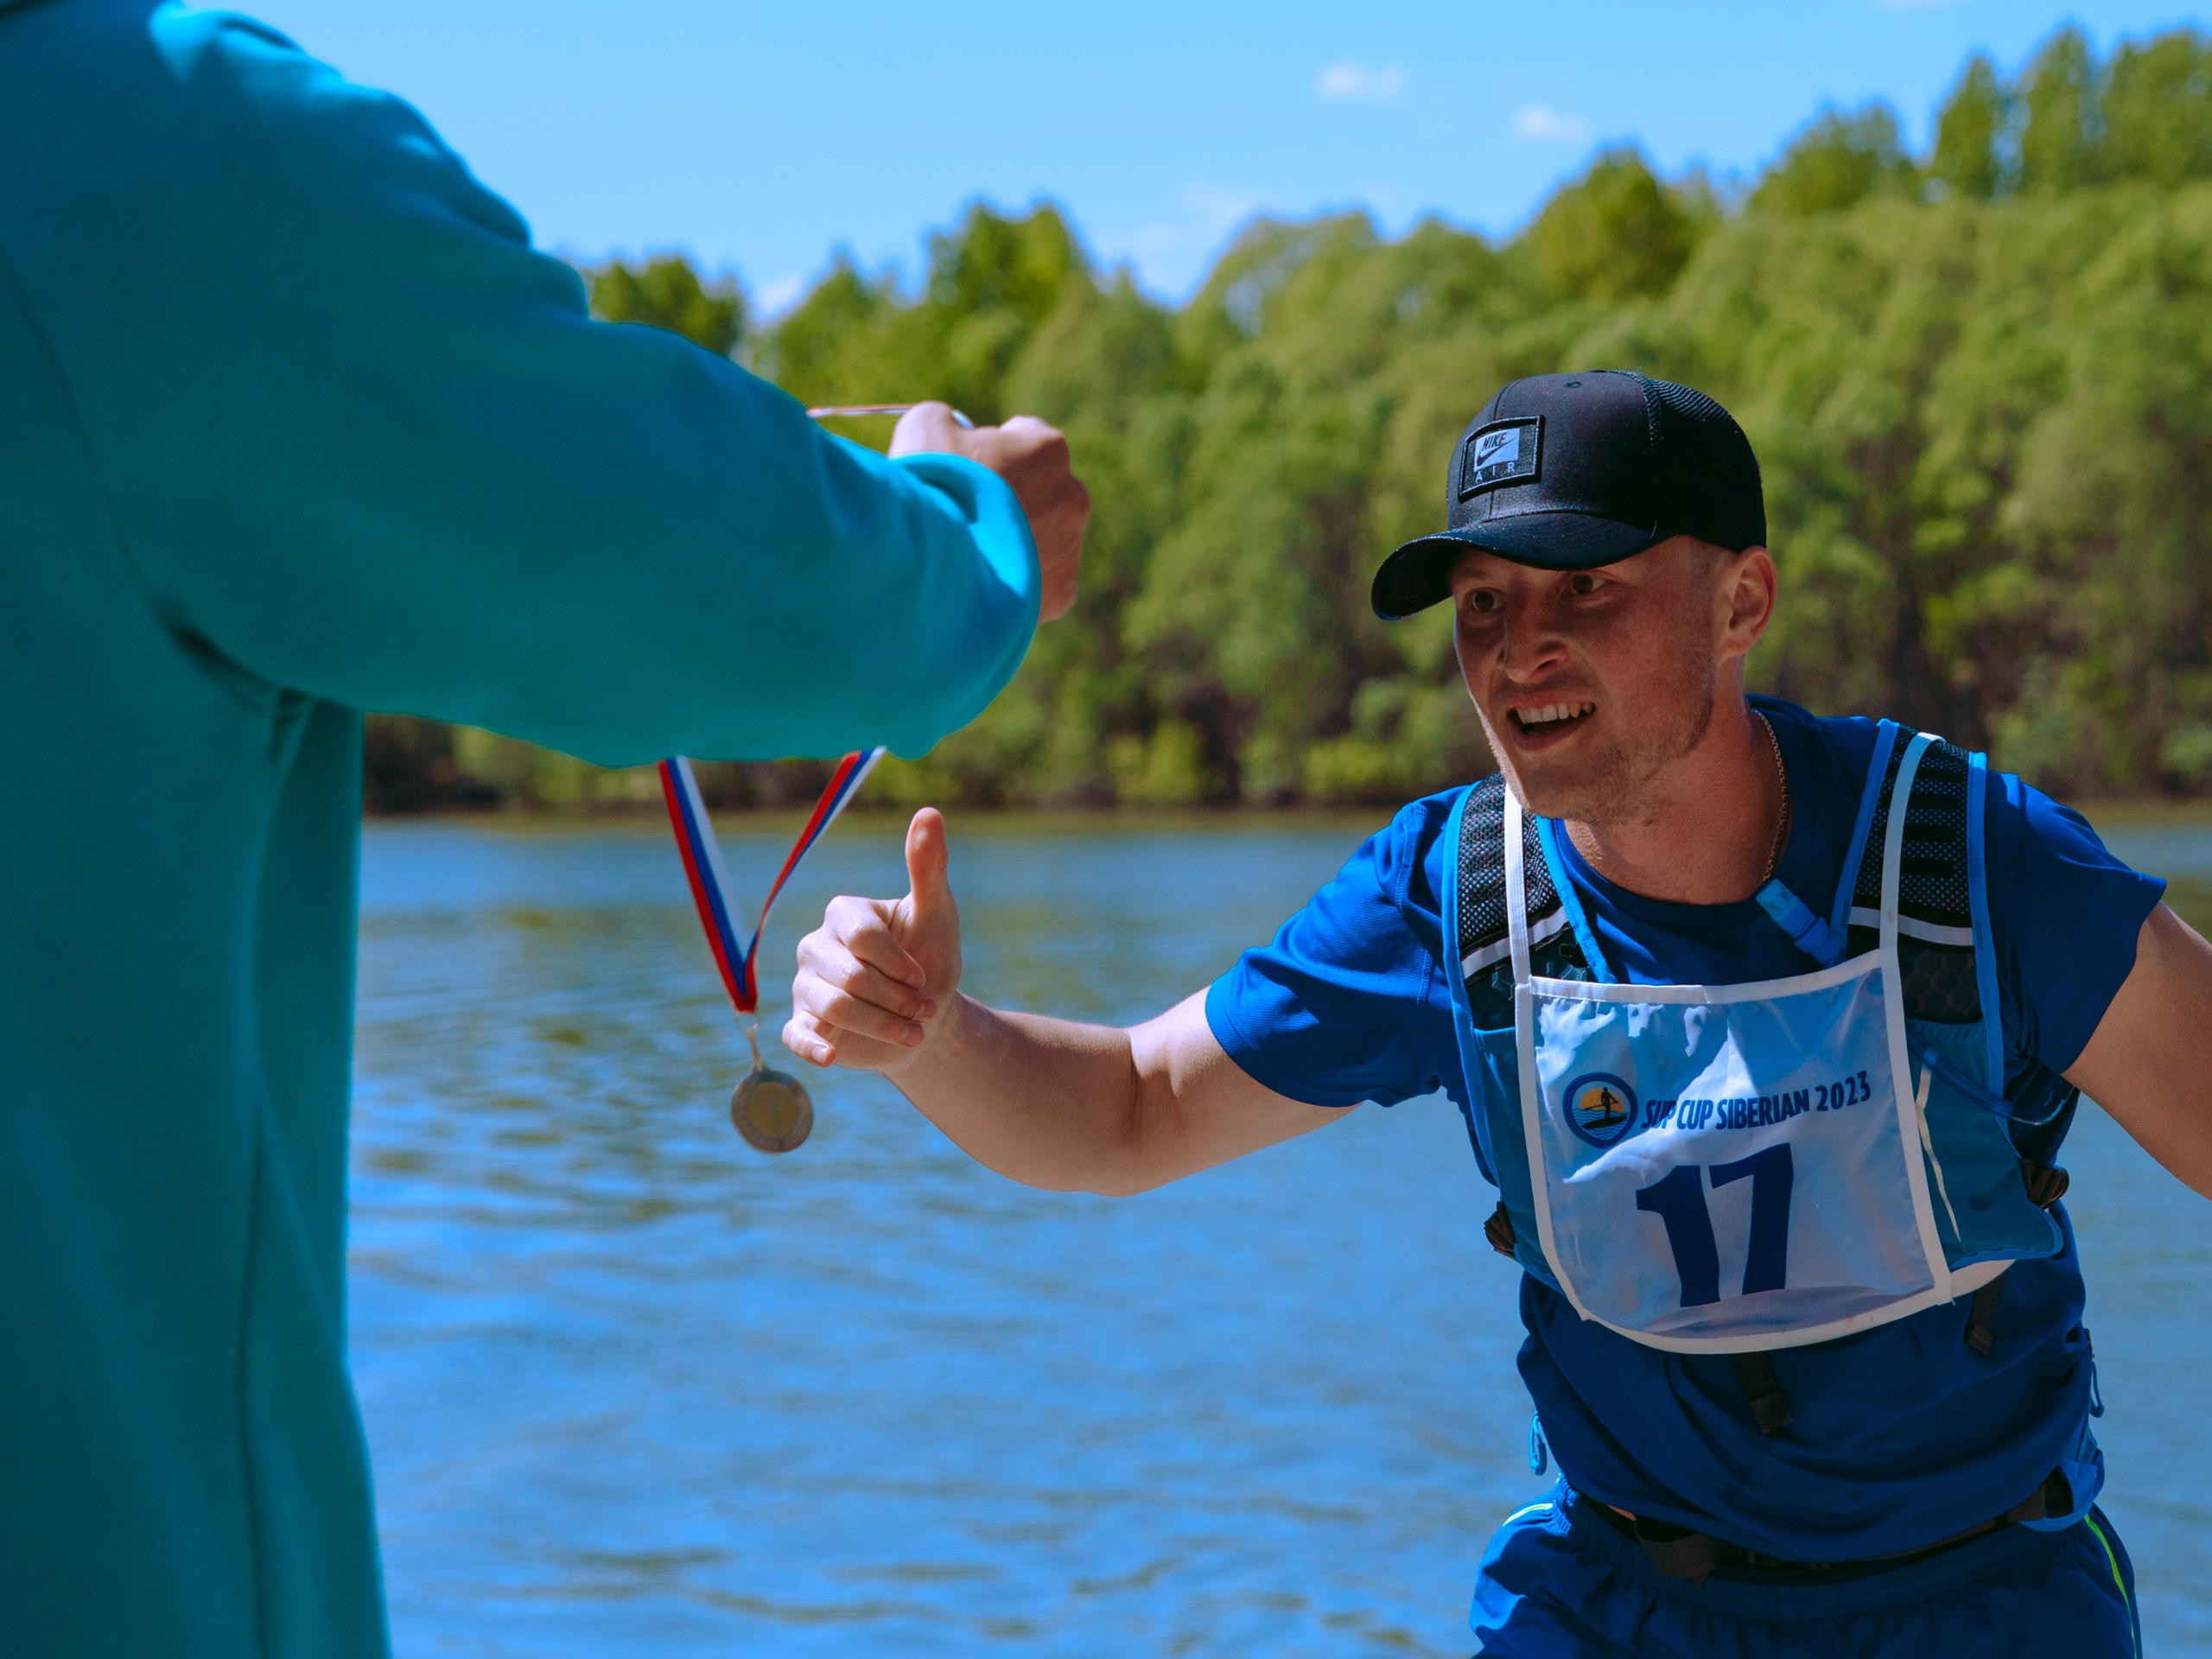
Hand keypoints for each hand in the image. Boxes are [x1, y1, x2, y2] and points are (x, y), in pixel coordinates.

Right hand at [785, 807, 962, 1071]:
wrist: (927, 1016)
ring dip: (881, 1026)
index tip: (923, 976)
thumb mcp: (937, 913)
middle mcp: (817, 945)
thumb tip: (930, 812)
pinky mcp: (804, 1023)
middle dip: (895, 1000)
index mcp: (843, 914)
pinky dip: (813, 1048)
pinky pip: (795, 1036)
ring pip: (832, 1009)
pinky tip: (835, 1056)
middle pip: (849, 977)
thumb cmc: (930, 958)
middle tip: (923, 1010)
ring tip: (912, 1033)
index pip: (863, 937)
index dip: (898, 962)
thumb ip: (928, 866)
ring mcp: (806, 985)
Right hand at [890, 403, 1087, 620]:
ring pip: (1044, 538)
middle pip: (1042, 490)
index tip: (967, 464)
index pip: (1027, 435)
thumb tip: (948, 428)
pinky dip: (1016, 582)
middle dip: (1012, 497)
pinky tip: (983, 582)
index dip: (992, 447)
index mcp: (1048, 450)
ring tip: (971, 553)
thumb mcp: (924, 428)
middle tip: (966, 513)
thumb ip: (945, 421)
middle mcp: (1072, 497)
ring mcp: (1070, 549)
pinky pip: (1040, 582)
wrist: (932, 563)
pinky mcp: (1059, 594)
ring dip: (1015, 541)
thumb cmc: (931, 487)